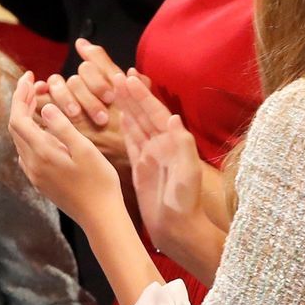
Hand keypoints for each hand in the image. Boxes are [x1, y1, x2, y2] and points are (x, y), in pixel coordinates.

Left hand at [8, 73, 123, 229]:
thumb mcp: (85, 149)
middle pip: (15, 127)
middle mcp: (32, 164)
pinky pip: (26, 152)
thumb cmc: (99, 182)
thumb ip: (63, 127)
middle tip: (35, 84)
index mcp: (41, 153)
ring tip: (38, 101)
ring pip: (19, 140)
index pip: (18, 118)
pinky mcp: (40, 182)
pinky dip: (29, 134)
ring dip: (25, 118)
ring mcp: (35, 175)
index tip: (30, 77)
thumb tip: (45, 107)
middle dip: (21, 102)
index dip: (19, 95)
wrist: (100, 217)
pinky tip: (42, 130)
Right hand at [115, 75, 204, 255]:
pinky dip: (126, 127)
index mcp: (172, 143)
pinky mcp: (141, 167)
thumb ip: (183, 145)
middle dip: (132, 94)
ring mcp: (151, 155)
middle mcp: (161, 145)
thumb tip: (174, 118)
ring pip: (136, 124)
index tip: (129, 76)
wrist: (177, 230)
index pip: (155, 113)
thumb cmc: (185, 203)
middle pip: (144, 114)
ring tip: (115, 88)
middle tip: (116, 75)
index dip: (143, 95)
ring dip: (127, 106)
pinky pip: (131, 142)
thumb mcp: (188, 173)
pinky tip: (120, 116)